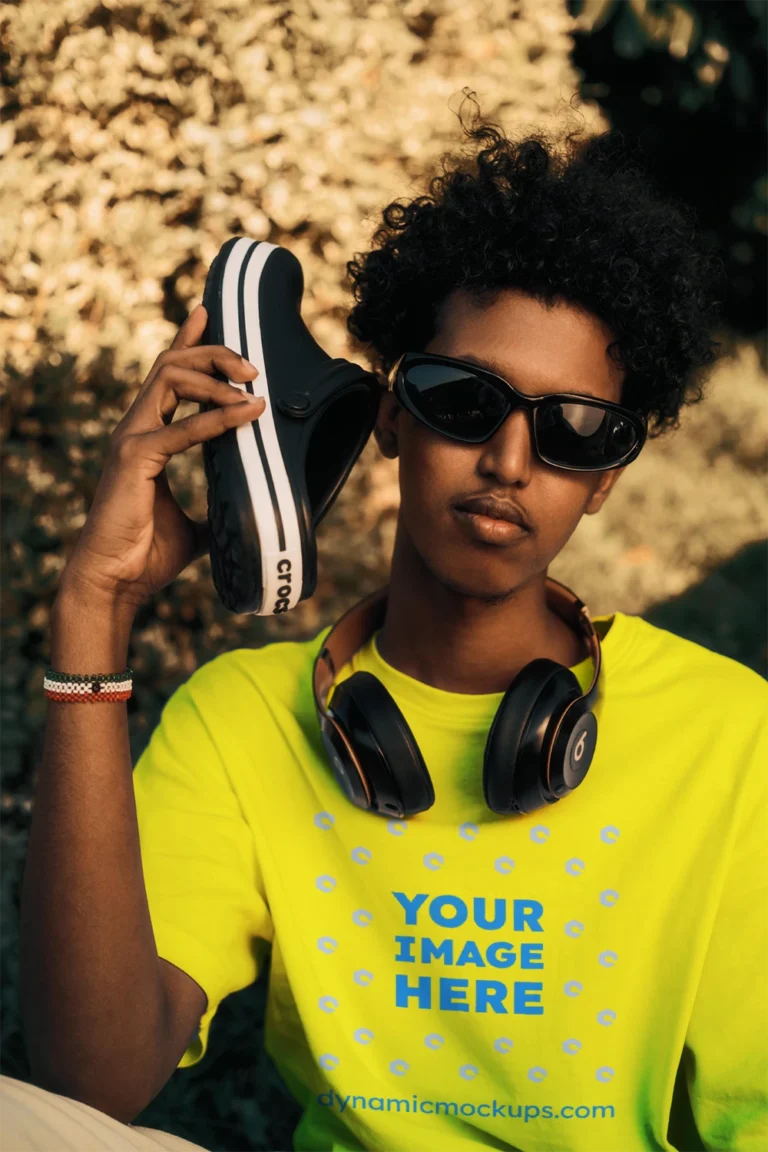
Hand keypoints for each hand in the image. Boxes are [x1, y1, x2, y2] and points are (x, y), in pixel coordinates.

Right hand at [58, 303, 264, 612]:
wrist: (114, 582)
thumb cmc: (146, 555)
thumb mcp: (194, 526)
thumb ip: (215, 508)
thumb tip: (248, 514)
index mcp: (145, 436)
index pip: (166, 375)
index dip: (188, 341)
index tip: (209, 314)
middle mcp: (135, 428)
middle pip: (172, 365)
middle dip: (214, 353)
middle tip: (253, 367)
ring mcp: (131, 438)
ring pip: (171, 377)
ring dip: (216, 376)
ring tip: (253, 389)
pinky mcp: (135, 458)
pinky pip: (183, 427)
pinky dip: (218, 418)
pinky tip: (248, 414)